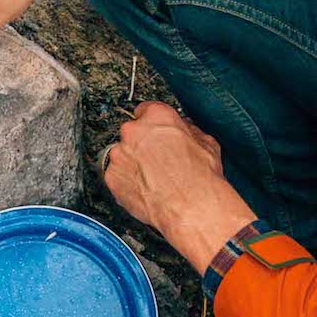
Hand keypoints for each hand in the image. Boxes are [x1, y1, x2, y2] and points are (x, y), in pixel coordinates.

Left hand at [103, 102, 256, 273]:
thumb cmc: (200, 177)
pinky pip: (116, 176)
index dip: (151, 125)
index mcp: (157, 116)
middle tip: (157, 161)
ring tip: (152, 179)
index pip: (145, 110)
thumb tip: (183, 130)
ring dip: (132, 164)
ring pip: (122, 156)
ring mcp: (119, 155)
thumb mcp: (205, 142)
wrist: (190, 205)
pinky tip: (144, 189)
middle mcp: (133, 131)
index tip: (153, 133)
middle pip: (131, 134)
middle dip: (141, 145)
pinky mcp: (111, 177)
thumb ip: (186, 130)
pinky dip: (126, 182)